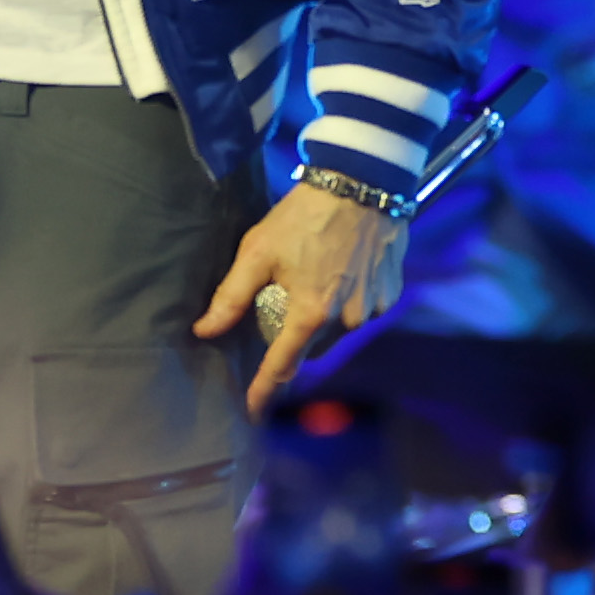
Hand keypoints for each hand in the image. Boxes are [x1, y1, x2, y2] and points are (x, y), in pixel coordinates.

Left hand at [201, 181, 405, 413]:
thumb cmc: (304, 215)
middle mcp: (346, 320)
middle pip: (310, 350)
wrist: (362, 183)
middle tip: (276, 316)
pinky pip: (359, 315)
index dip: (263, 391)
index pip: (281, 367)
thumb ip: (231, 296)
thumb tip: (204, 330)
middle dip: (291, 344)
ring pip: (336, 335)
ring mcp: (372, 310)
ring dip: (319, 325)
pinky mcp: (390, 296)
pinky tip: (337, 277)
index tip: (250, 412)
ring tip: (309, 289)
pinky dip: (345, 306)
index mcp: (311, 313)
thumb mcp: (258, 250)